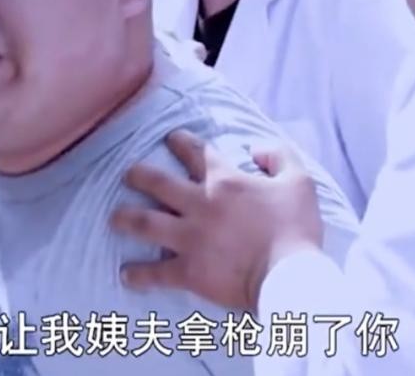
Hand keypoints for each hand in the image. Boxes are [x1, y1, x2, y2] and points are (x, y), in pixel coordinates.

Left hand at [110, 129, 323, 309]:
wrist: (289, 276)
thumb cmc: (296, 229)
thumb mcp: (300, 181)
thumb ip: (279, 156)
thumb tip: (257, 149)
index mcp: (225, 181)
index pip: (197, 153)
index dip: (182, 142)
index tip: (171, 138)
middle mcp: (200, 204)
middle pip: (158, 183)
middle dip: (139, 176)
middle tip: (128, 174)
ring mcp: (190, 239)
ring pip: (146, 223)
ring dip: (126, 219)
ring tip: (115, 218)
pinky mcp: (188, 271)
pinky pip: (156, 272)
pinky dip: (139, 274)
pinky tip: (126, 274)